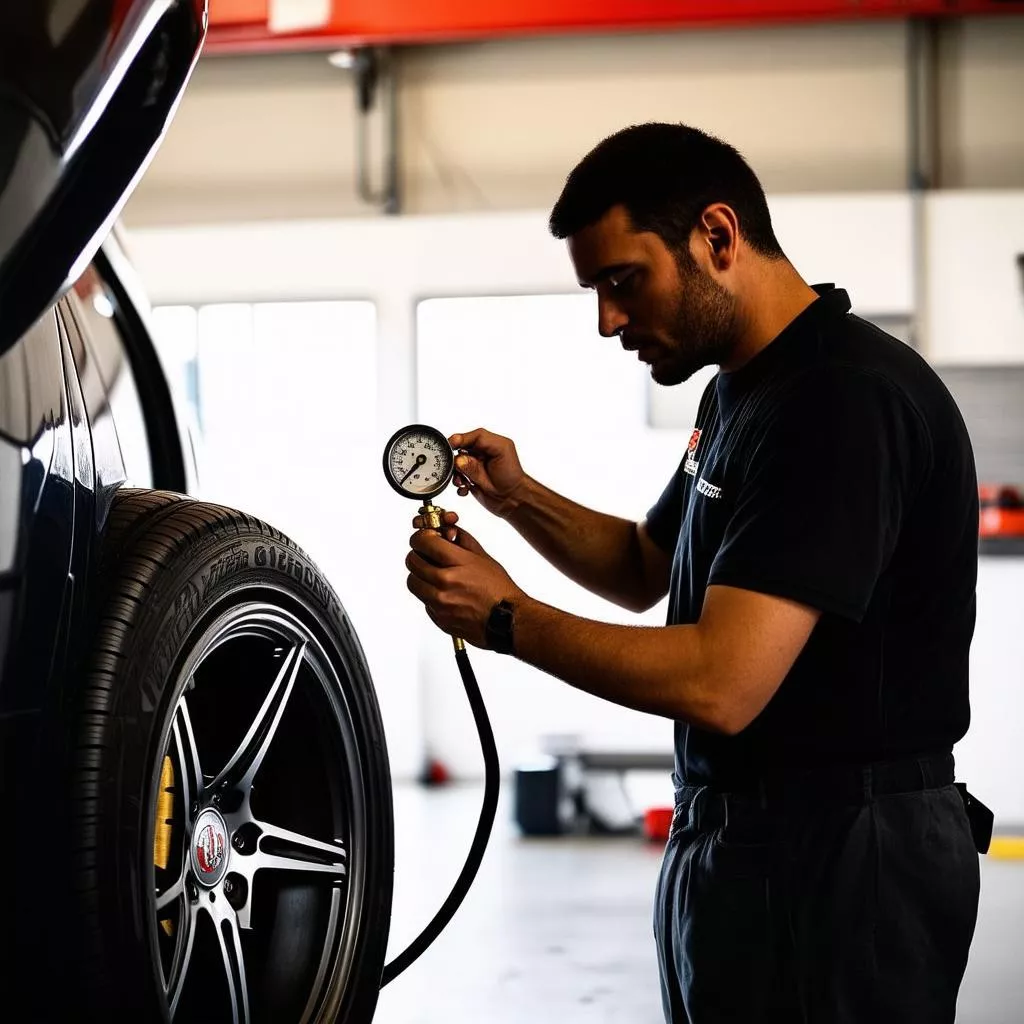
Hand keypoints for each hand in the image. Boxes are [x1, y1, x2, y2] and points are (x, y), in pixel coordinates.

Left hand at [406, 525, 524, 648]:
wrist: (509, 621)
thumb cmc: (499, 589)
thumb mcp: (483, 557)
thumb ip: (462, 539)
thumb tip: (446, 530)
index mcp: (457, 563)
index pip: (422, 542)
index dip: (420, 537)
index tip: (423, 539)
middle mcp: (446, 582)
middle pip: (411, 561)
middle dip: (417, 555)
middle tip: (425, 556)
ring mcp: (440, 603)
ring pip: (413, 582)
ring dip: (420, 576)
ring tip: (434, 577)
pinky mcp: (439, 618)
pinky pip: (423, 602)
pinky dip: (429, 596)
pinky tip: (446, 595)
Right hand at [448, 428, 526, 518]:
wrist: (513, 502)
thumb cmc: (512, 483)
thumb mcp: (495, 468)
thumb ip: (474, 465)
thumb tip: (457, 460)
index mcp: (496, 445)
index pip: (476, 436)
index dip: (461, 439)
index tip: (451, 444)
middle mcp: (486, 453)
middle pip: (464, 448)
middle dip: (458, 459)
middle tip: (458, 470)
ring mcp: (480, 464)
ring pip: (459, 462)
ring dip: (457, 473)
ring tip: (462, 482)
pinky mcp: (474, 475)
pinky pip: (460, 474)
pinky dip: (460, 481)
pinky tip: (465, 488)